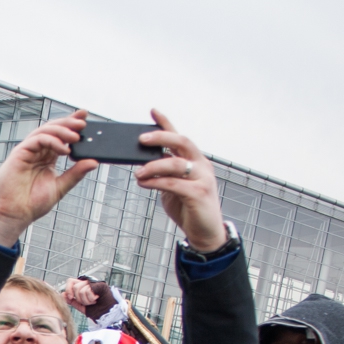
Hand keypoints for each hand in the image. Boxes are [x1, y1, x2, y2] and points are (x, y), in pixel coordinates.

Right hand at [0, 112, 97, 247]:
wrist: (14, 215)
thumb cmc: (32, 204)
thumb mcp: (60, 187)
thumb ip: (75, 173)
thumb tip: (93, 162)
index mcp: (46, 158)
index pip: (60, 136)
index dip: (71, 125)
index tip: (86, 119)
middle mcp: (37, 152)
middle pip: (53, 129)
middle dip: (69, 123)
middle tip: (83, 123)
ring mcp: (28, 152)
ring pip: (45, 130)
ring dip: (62, 130)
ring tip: (76, 136)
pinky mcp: (19, 153)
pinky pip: (37, 139)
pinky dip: (52, 141)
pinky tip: (64, 149)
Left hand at [62, 278, 98, 307]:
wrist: (107, 313)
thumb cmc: (96, 309)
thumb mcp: (81, 306)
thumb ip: (72, 300)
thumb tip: (63, 294)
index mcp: (82, 286)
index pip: (70, 281)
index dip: (68, 289)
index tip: (71, 298)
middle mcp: (87, 283)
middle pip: (75, 287)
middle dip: (79, 299)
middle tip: (87, 302)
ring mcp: (94, 283)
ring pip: (81, 290)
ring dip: (86, 300)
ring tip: (93, 301)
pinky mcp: (100, 284)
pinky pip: (88, 290)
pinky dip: (90, 298)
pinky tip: (96, 299)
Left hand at [134, 110, 226, 252]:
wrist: (205, 232)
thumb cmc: (189, 208)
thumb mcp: (174, 188)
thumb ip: (164, 175)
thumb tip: (144, 166)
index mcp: (195, 161)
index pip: (180, 137)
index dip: (167, 123)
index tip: (153, 111)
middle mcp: (201, 165)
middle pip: (182, 142)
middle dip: (161, 137)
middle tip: (141, 139)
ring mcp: (203, 179)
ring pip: (176, 163)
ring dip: (153, 166)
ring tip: (138, 173)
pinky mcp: (199, 194)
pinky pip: (173, 183)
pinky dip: (156, 182)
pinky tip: (144, 183)